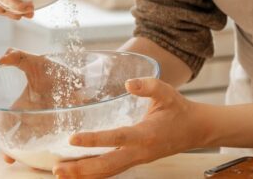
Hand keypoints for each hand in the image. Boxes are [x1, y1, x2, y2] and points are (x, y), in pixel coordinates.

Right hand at [0, 49, 90, 166]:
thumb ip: (17, 57)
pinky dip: (46, 153)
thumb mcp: (35, 61)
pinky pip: (52, 145)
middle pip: (16, 139)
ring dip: (25, 154)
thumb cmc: (56, 71)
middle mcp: (32, 119)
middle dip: (8, 149)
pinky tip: (43, 159)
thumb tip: (0, 59)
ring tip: (20, 160)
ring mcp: (47, 126)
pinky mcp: (62, 131)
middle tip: (7, 157)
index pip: (5, 122)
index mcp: (22, 105)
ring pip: (32, 146)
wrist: (82, 78)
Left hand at [52, 78, 207, 178]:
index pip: (116, 138)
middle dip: (81, 169)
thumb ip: (149, 86)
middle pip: (107, 166)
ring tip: (60, 173)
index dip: (94, 140)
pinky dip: (93, 174)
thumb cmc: (178, 109)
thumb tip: (129, 83)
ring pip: (107, 172)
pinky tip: (77, 172)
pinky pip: (112, 171)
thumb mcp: (167, 92)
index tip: (72, 139)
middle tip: (58, 168)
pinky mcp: (134, 161)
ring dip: (84, 175)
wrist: (194, 130)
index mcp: (146, 134)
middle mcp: (139, 152)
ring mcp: (137, 159)